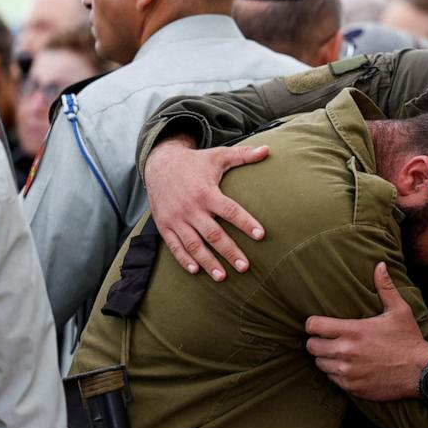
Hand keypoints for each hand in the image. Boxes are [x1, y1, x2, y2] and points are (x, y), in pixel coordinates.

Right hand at [144, 135, 268, 279]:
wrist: (159, 164)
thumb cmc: (195, 162)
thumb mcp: (219, 155)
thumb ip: (244, 155)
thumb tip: (268, 149)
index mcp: (206, 192)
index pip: (230, 211)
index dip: (246, 223)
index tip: (261, 235)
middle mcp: (191, 208)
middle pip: (213, 234)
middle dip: (229, 251)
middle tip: (245, 267)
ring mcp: (176, 218)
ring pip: (193, 244)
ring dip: (208, 262)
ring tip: (223, 277)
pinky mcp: (164, 225)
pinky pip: (174, 246)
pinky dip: (184, 259)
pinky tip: (196, 271)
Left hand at [305, 262, 427, 400]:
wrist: (421, 371)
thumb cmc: (408, 339)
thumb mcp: (399, 310)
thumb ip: (385, 287)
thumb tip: (380, 265)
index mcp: (353, 330)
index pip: (314, 326)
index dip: (313, 324)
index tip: (319, 324)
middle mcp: (346, 351)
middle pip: (311, 346)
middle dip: (317, 341)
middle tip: (328, 339)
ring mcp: (348, 371)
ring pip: (319, 364)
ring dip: (326, 358)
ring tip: (338, 353)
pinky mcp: (352, 387)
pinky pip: (332, 379)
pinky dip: (337, 373)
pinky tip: (349, 366)